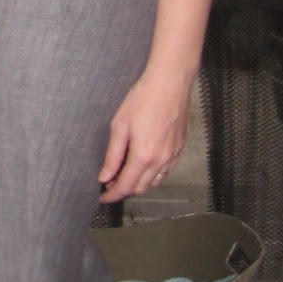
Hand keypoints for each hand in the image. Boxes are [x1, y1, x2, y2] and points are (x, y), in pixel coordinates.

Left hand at [97, 66, 191, 203]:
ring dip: (139, 183)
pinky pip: (165, 171)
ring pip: (155, 182)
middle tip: (109, 184)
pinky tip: (143, 166)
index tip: (102, 197)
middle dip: (124, 190)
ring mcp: (173, 156)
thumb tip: (105, 176)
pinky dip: (153, 175)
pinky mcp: (179, 148)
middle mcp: (161, 161)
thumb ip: (112, 155)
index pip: (126, 186)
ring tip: (124, 174)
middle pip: (141, 187)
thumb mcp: (120, 125)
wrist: (170, 83)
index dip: (112, 194)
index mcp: (143, 156)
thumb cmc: (143, 99)